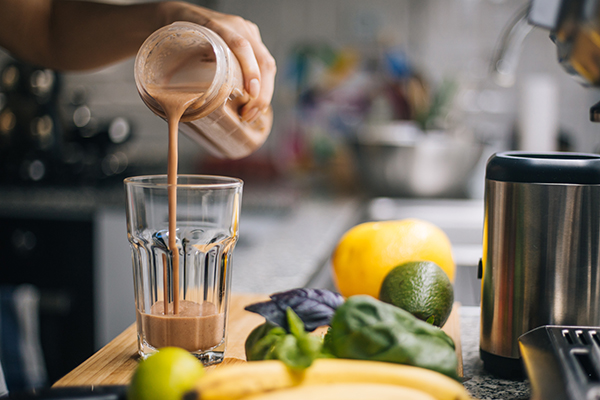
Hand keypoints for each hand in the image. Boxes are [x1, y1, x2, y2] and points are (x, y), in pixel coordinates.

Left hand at [159, 2, 275, 121]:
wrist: (176, 14)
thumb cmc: (172, 34)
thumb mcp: (170, 48)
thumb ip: (172, 69)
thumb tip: (174, 106)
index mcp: (217, 25)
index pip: (241, 46)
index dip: (250, 71)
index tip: (251, 93)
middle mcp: (238, 27)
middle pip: (262, 60)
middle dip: (262, 93)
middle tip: (248, 115)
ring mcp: (248, 33)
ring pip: (267, 64)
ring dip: (264, 92)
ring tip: (251, 113)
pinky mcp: (252, 41)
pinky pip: (264, 64)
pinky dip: (263, 86)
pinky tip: (256, 102)